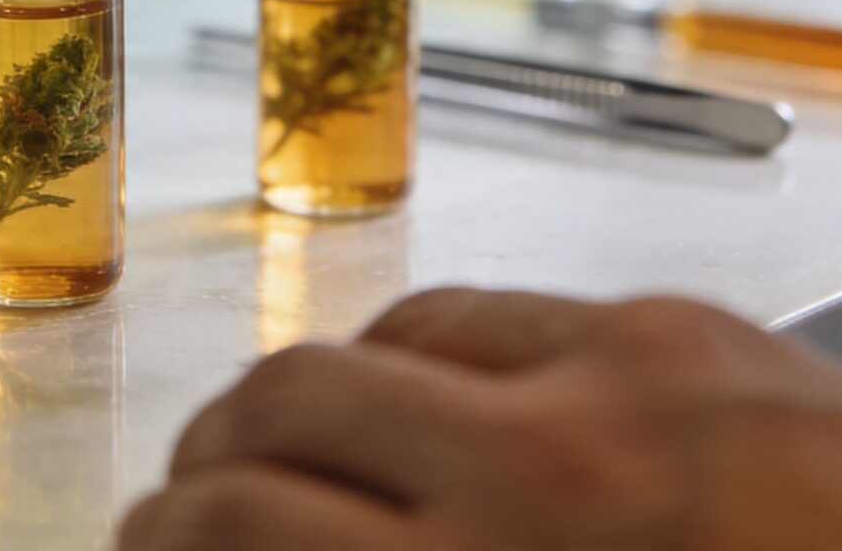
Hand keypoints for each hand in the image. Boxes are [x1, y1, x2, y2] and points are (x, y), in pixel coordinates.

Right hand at [119, 288, 841, 550]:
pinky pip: (515, 314)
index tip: (144, 543)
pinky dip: (451, 361)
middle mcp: (543, 466)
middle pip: (286, 400)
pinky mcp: (697, 328)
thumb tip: (291, 550)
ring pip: (391, 333)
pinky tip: (460, 414)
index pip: (244, 526)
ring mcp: (624, 373)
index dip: (163, 533)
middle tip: (195, 498)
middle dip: (212, 452)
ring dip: (326, 392)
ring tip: (317, 450)